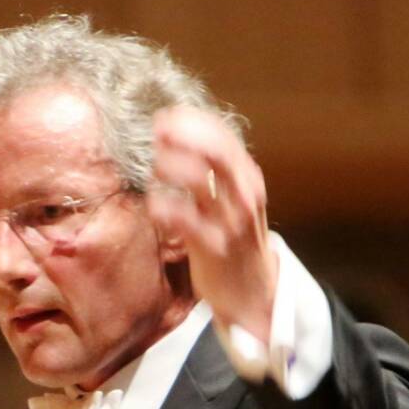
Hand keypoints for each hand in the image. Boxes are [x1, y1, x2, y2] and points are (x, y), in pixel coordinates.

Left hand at [148, 106, 278, 340]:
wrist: (253, 291)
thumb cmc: (235, 241)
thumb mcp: (234, 200)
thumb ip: (216, 174)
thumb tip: (181, 141)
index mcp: (248, 180)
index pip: (224, 138)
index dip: (194, 122)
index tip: (166, 117)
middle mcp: (244, 196)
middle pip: (216, 152)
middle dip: (184, 136)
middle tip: (157, 132)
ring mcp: (231, 221)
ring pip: (201, 181)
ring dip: (172, 167)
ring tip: (155, 169)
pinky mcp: (215, 247)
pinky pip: (186, 221)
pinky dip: (166, 208)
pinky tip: (154, 205)